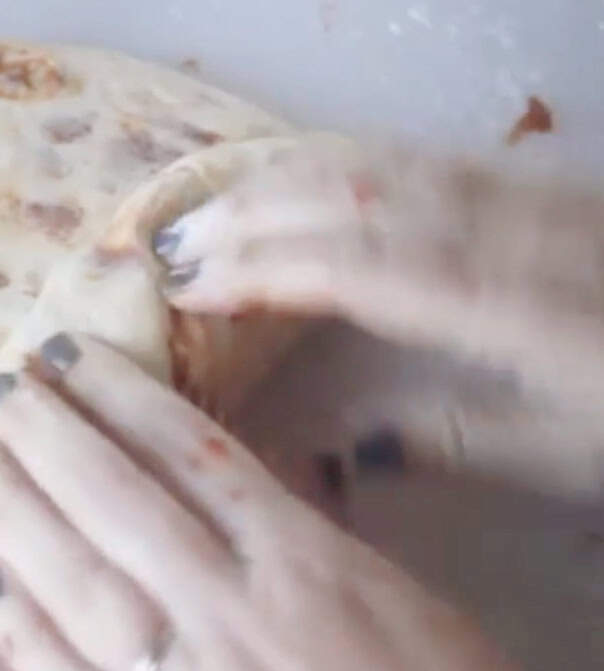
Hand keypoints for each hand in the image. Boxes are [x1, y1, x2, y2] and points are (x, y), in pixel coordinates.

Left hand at [0, 333, 526, 670]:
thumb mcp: (386, 597)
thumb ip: (299, 537)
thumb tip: (226, 477)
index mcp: (301, 563)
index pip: (189, 454)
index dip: (117, 395)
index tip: (66, 354)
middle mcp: (232, 613)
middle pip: (117, 505)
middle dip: (48, 440)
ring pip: (76, 590)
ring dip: (12, 524)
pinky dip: (12, 650)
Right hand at [154, 142, 603, 413]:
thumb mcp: (565, 449)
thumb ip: (448, 440)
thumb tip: (342, 446)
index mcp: (505, 302)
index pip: (356, 267)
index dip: (263, 268)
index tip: (190, 286)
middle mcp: (501, 229)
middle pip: (352, 197)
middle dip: (249, 214)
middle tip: (171, 242)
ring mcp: (514, 194)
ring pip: (376, 161)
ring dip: (280, 177)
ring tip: (209, 201)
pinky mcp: (528, 182)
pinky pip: (412, 155)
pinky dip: (337, 158)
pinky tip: (299, 172)